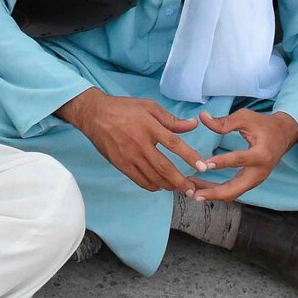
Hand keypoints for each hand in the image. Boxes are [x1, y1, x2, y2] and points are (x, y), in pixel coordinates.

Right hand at [60, 90, 203, 193]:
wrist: (94, 114)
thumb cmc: (124, 108)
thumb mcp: (148, 107)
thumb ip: (171, 119)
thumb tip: (193, 125)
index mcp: (149, 126)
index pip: (174, 144)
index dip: (190, 156)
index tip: (203, 166)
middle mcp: (140, 143)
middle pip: (164, 167)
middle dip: (180, 181)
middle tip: (192, 190)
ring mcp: (129, 155)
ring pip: (153, 177)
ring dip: (168, 185)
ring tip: (179, 189)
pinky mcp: (120, 164)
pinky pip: (139, 180)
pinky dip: (152, 186)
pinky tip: (159, 185)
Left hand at [189, 107, 297, 202]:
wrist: (284, 135)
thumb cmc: (264, 124)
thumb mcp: (246, 117)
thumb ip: (224, 121)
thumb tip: (202, 117)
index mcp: (261, 154)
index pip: (239, 160)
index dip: (221, 163)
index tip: (204, 165)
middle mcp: (259, 172)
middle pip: (236, 189)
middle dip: (214, 193)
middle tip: (194, 193)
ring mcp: (256, 180)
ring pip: (233, 193)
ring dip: (213, 194)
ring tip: (192, 192)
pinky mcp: (251, 182)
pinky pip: (234, 190)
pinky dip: (218, 191)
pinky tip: (202, 188)